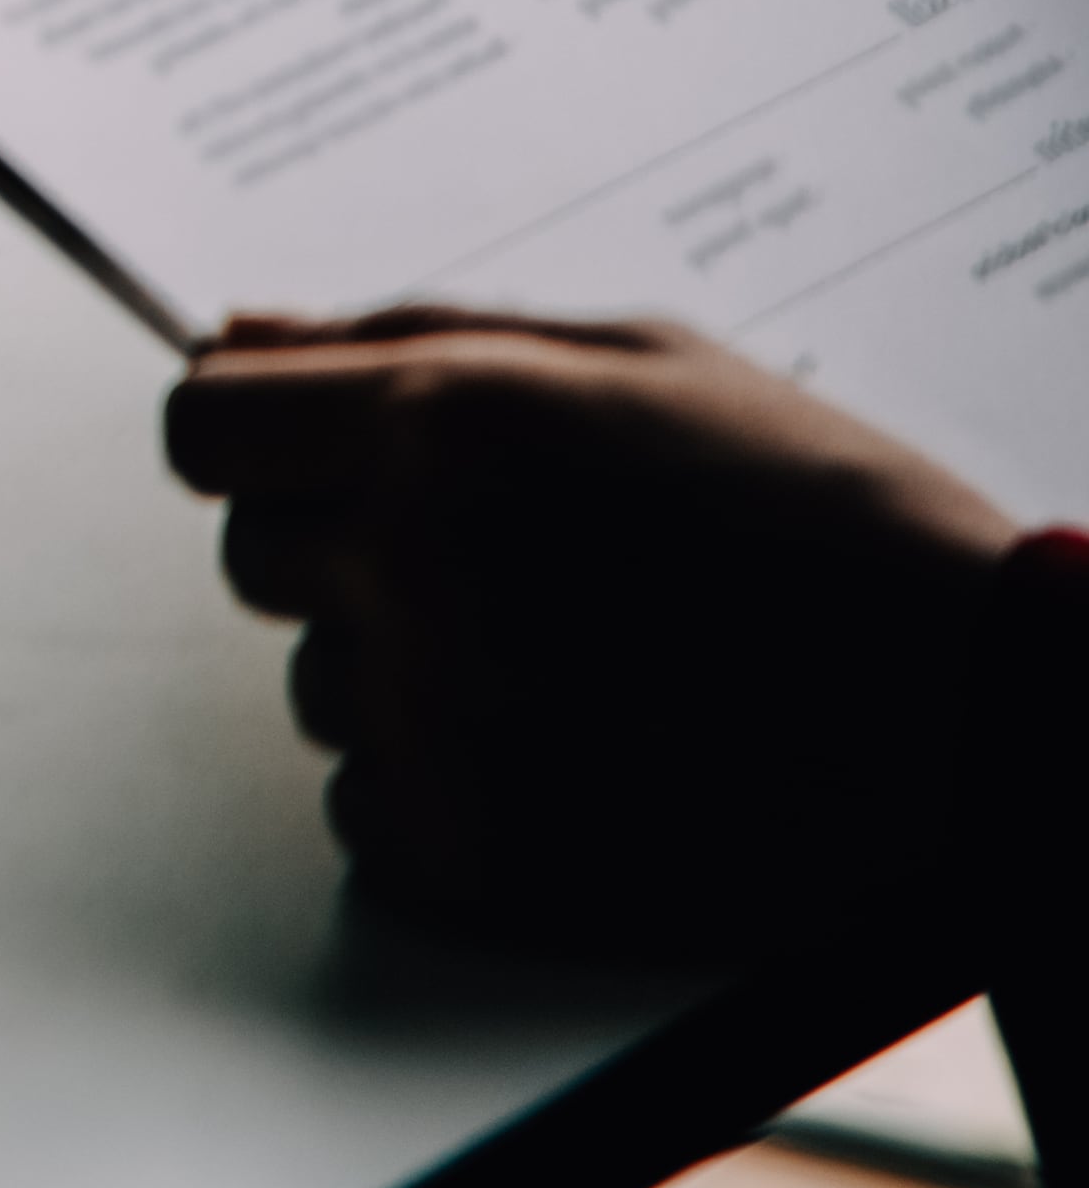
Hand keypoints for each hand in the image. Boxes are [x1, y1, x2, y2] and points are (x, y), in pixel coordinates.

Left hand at [165, 308, 1018, 952]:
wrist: (983, 710)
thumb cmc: (822, 518)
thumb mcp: (638, 367)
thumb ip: (412, 337)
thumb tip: (235, 335)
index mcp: (445, 422)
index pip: (203, 424)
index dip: (257, 438)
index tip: (313, 456)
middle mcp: (417, 564)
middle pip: (254, 554)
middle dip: (349, 549)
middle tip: (513, 560)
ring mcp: (440, 718)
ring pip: (317, 688)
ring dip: (406, 676)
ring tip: (577, 658)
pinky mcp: (474, 851)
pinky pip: (365, 810)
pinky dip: (444, 792)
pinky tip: (576, 755)